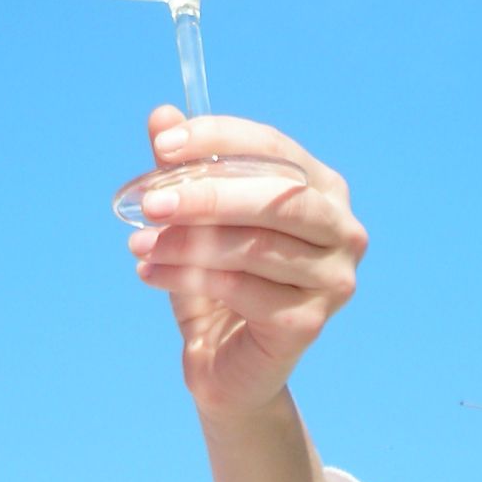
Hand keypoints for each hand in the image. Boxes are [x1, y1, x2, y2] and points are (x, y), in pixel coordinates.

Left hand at [128, 108, 367, 422]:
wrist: (229, 366)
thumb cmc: (220, 280)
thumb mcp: (196, 218)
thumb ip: (184, 167)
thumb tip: (161, 114)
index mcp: (324, 187)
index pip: (274, 147)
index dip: (218, 138)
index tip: (162, 144)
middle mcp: (342, 228)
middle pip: (277, 196)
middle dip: (206, 194)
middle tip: (150, 201)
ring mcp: (333, 278)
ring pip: (254, 245)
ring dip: (187, 242)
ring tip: (139, 243)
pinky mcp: (309, 322)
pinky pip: (241, 289)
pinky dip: (187, 277)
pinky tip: (149, 273)